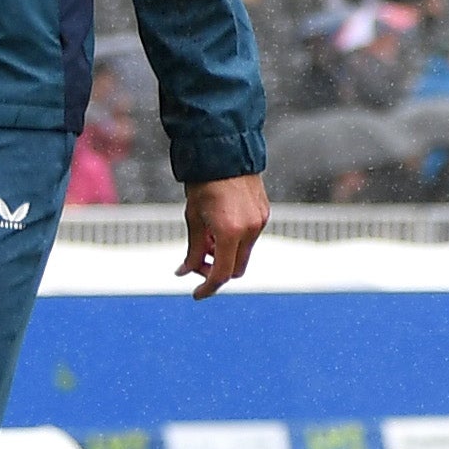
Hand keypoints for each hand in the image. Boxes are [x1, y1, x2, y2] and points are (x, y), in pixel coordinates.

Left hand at [181, 174, 266, 299]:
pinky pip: (250, 239)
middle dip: (215, 271)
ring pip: (243, 254)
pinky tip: (220, 227)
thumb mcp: (193, 219)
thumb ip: (192, 249)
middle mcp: (249, 230)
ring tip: (207, 239)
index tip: (196, 294)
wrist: (224, 154)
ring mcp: (260, 222)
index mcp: (229, 232)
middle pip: (235, 269)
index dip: (207, 288)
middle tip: (196, 262)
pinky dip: (234, 242)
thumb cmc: (203, 184)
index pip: (220, 273)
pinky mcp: (264, 214)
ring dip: (225, 255)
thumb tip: (184, 272)